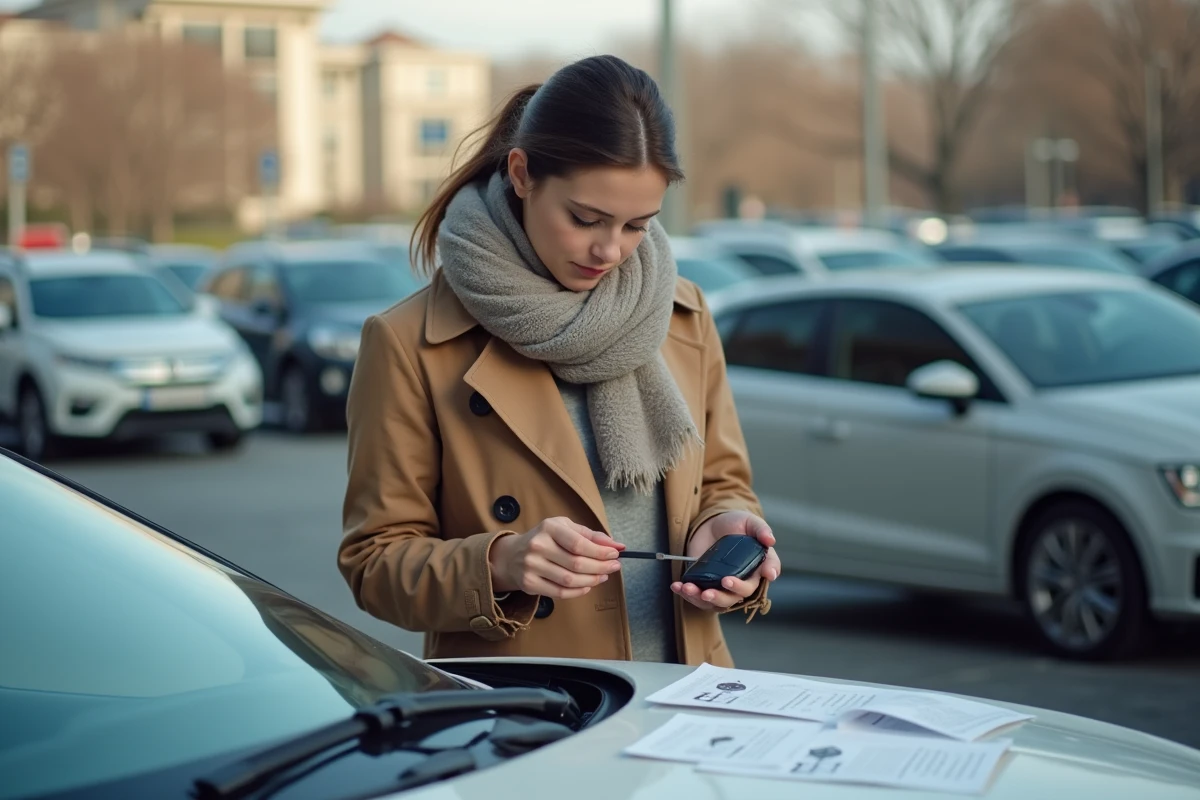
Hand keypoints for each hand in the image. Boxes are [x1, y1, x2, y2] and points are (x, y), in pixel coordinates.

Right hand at [489, 517, 624, 598]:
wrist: (511, 555)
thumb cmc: (545, 539)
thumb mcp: (565, 528)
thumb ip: (590, 535)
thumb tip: (617, 545)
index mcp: (549, 528)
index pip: (579, 543)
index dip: (600, 552)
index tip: (616, 554)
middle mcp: (537, 546)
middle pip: (576, 563)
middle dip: (600, 567)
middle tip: (614, 567)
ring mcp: (531, 566)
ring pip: (569, 580)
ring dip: (592, 580)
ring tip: (603, 577)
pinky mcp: (529, 584)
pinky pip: (560, 592)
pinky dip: (578, 592)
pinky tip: (587, 586)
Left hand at [672, 510, 780, 611]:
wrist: (711, 525)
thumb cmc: (735, 525)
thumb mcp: (749, 521)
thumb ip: (760, 529)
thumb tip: (770, 540)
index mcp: (758, 566)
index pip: (768, 572)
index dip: (770, 573)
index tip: (767, 573)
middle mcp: (742, 581)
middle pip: (740, 595)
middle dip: (730, 592)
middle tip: (724, 581)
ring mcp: (722, 586)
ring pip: (718, 603)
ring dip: (705, 599)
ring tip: (690, 588)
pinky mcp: (706, 586)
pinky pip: (698, 599)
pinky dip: (688, 595)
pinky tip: (678, 586)